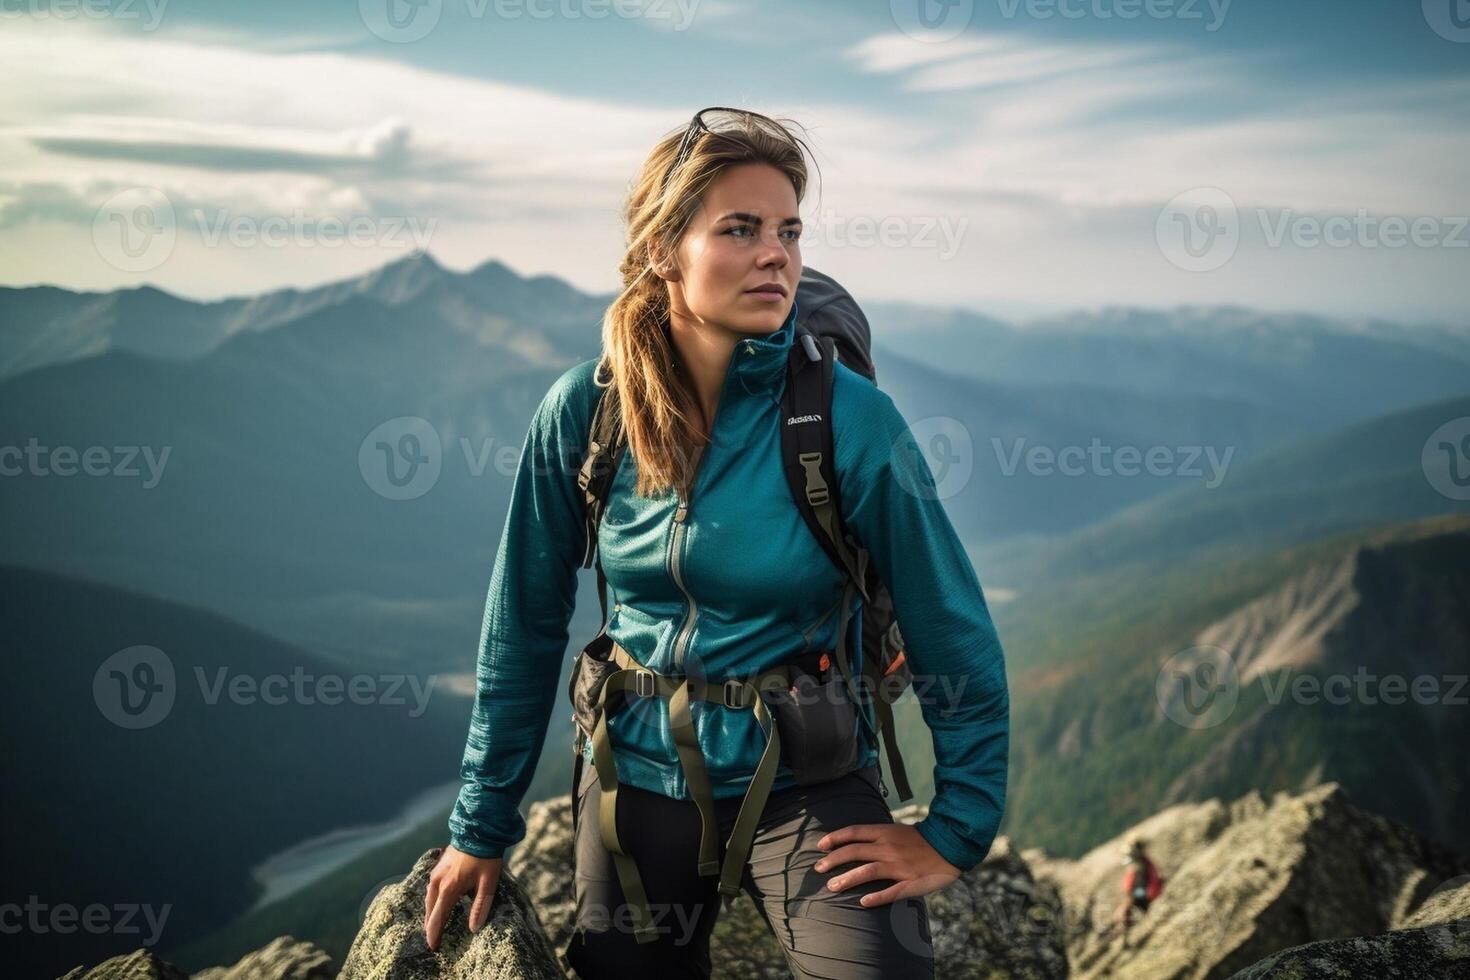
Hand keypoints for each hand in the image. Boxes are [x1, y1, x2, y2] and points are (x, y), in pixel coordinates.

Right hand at [424, 846, 502, 951]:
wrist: (479, 830)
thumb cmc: (486, 857)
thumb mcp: (488, 883)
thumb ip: (480, 907)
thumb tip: (473, 929)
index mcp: (449, 888)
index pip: (438, 917)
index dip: (435, 933)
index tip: (433, 947)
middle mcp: (438, 881)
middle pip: (430, 909)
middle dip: (431, 926)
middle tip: (433, 940)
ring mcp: (436, 873)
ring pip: (429, 899)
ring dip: (431, 913)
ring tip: (433, 925)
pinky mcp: (438, 866)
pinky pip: (431, 888)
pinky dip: (432, 900)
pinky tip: (437, 903)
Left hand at [814, 822, 960, 906]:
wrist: (950, 844)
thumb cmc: (921, 839)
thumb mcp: (897, 829)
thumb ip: (878, 835)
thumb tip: (854, 841)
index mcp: (885, 831)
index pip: (854, 832)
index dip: (835, 838)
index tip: (820, 846)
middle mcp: (889, 846)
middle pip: (855, 851)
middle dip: (833, 860)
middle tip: (818, 869)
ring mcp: (899, 865)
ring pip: (867, 870)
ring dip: (847, 879)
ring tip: (831, 887)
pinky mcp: (911, 882)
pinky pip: (891, 891)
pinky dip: (876, 897)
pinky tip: (863, 903)